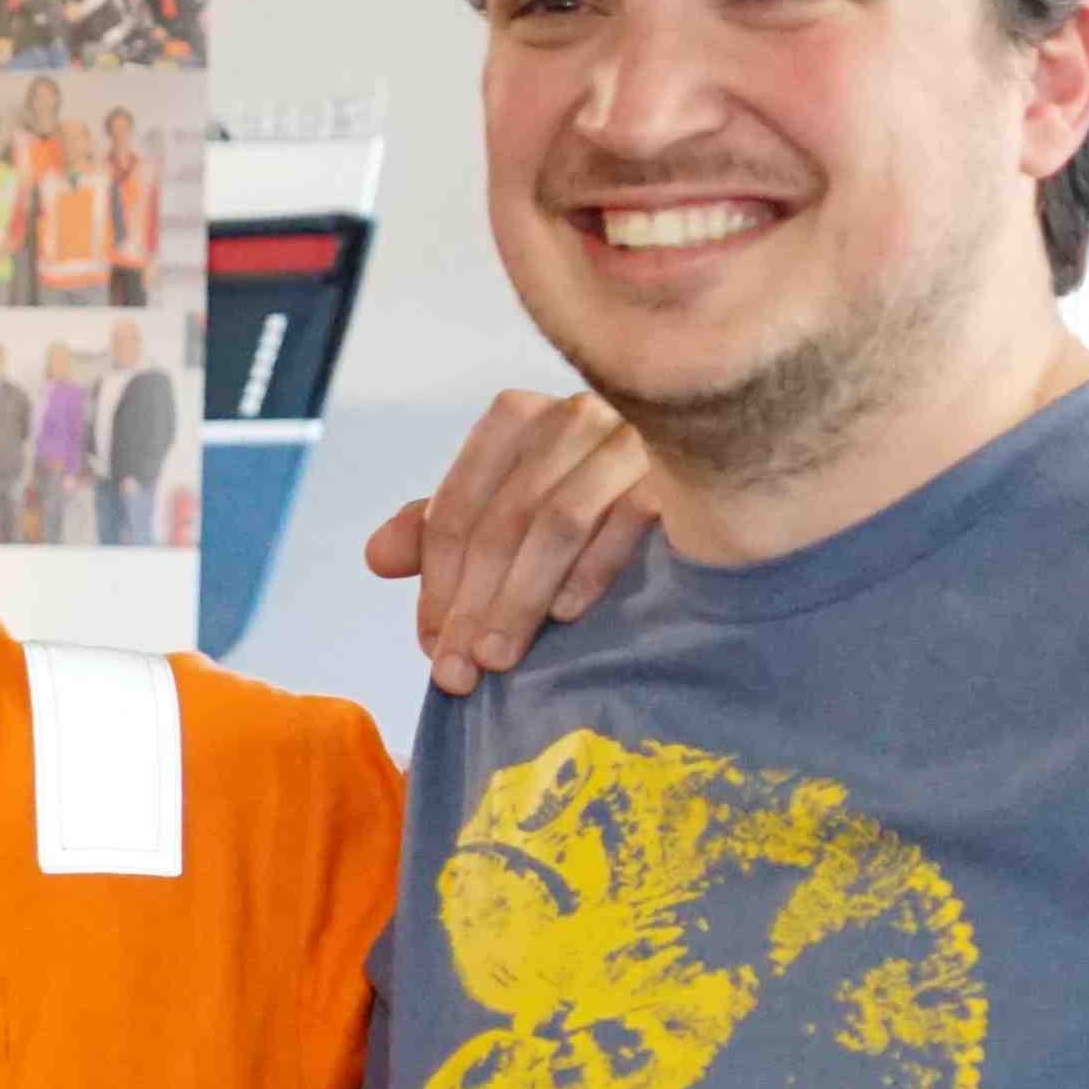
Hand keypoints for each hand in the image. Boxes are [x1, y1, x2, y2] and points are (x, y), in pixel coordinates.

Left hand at [361, 389, 654, 694]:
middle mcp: (572, 417)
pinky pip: (626, 522)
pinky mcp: (678, 471)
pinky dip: (591, 570)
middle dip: (470, 604)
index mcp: (518, 421)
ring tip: (497, 659)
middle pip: (501, 521)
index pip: (457, 508)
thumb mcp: (506, 508)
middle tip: (456, 671)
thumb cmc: (589, 498)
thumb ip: (440, 531)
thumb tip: (378, 558)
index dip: (435, 584)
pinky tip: (566, 618)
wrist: (711, 468)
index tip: (430, 647)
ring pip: (556, 523)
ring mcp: (628, 440)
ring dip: (519, 599)